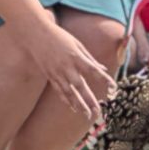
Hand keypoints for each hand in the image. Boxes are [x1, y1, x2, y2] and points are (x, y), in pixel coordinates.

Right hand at [20, 10, 115, 133]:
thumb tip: (103, 68)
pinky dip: (66, 100)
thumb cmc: (59, 36)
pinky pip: (59, 90)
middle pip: (80, 86)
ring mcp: (57, 72)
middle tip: (97, 112)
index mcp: (76, 57)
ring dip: (78, 104)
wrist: (35, 34)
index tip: (113, 87)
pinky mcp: (49, 75)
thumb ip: (90, 58)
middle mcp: (67, 67)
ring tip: (86, 115)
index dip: (104, 79)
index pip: (93, 70)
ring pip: (69, 92)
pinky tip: (73, 107)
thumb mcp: (77, 44)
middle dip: (89, 100)